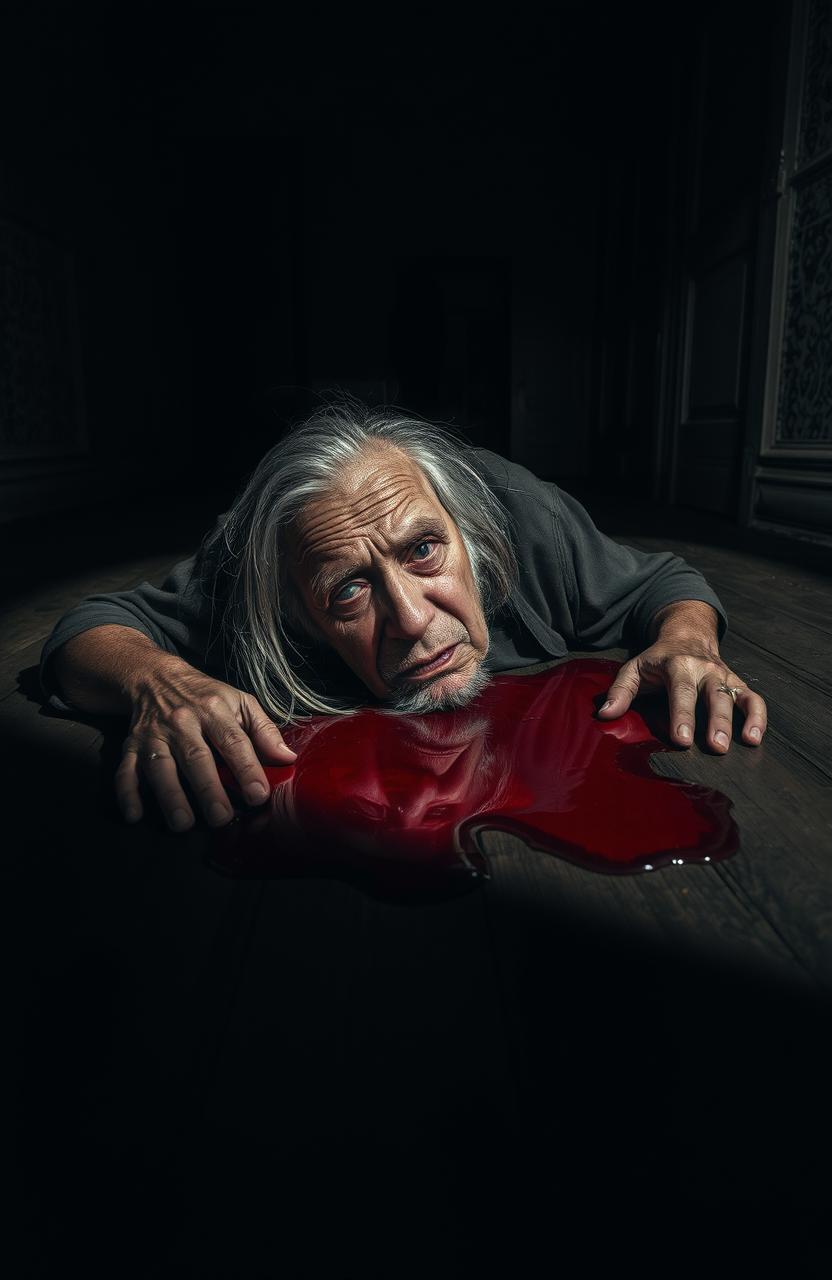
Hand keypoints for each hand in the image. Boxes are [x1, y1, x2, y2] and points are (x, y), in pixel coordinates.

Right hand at [114, 663, 296, 831]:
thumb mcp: (240, 702)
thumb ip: (264, 730)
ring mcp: (154, 735)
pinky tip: (134, 815)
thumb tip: (287, 757)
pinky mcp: (131, 747)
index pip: (232, 741)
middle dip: (208, 789)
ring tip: (183, 824)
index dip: (246, 768)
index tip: (257, 795)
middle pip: (196, 757)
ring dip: (170, 796)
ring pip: (160, 767)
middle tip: (221, 817)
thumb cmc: (206, 696)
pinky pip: (125, 771)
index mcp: (213, 710)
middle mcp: (182, 722)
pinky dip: (127, 793)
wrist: (156, 677)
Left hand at [596, 638, 767, 753]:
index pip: (680, 691)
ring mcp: (723, 675)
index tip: (682, 739)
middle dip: (715, 721)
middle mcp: (704, 669)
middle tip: (716, 747)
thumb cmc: (657, 659)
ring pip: (735, 696)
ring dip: (741, 720)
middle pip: (713, 695)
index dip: (682, 715)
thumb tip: (604, 714)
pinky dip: (758, 716)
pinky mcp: (735, 682)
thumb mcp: (634, 668)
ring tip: (744, 743)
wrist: (686, 634)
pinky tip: (755, 737)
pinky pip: (752, 697)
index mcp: (677, 665)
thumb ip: (620, 691)